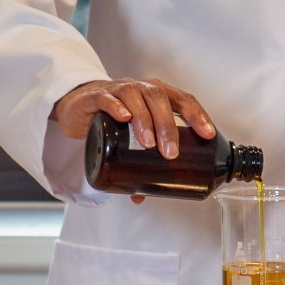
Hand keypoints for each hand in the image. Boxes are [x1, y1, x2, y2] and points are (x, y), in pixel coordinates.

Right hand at [50, 78, 217, 154]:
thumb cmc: (111, 117)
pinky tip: (123, 117)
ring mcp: (118, 90)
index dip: (197, 115)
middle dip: (168, 126)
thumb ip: (136, 162)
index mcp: (156, 96)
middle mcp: (140, 88)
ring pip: (135, 97)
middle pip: (159, 98)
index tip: (207, 134)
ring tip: (148, 143)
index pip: (182, 100)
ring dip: (144, 119)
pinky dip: (116, 107)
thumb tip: (141, 195)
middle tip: (170, 152)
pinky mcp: (96, 96)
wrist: (78, 104)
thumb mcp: (128, 135)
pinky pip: (107, 98)